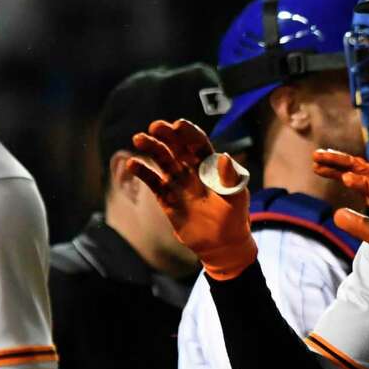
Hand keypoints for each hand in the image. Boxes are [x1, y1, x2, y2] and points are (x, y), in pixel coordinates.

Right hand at [128, 119, 256, 279]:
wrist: (221, 244)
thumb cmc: (233, 217)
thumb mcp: (236, 196)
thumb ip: (229, 178)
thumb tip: (224, 157)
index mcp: (209, 165)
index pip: (197, 143)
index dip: (188, 133)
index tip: (178, 125)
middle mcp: (191, 169)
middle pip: (177, 147)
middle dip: (166, 135)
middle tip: (155, 127)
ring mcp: (177, 182)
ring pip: (162, 160)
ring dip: (151, 148)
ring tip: (139, 139)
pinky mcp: (166, 197)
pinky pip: (153, 181)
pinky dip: (143, 172)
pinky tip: (132, 163)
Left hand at [313, 149, 368, 282]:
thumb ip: (356, 224)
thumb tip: (336, 215)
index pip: (357, 175)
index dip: (337, 168)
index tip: (317, 163)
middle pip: (361, 169)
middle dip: (338, 160)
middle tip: (316, 155)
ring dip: (345, 166)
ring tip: (324, 160)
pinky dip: (362, 185)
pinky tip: (346, 178)